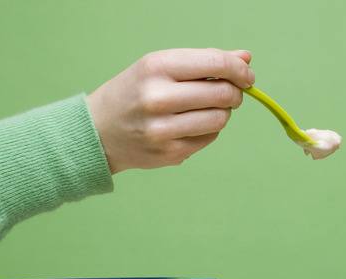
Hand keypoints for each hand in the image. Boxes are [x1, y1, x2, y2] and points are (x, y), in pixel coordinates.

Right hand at [87, 48, 254, 172]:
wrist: (99, 130)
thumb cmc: (135, 92)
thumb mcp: (161, 66)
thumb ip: (205, 61)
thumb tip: (246, 59)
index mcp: (157, 67)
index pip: (215, 64)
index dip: (239, 70)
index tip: (247, 76)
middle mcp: (158, 97)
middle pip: (223, 94)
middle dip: (235, 92)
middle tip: (230, 93)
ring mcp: (163, 128)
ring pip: (220, 119)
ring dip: (223, 112)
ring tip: (208, 108)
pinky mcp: (170, 153)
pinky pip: (210, 138)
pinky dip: (209, 129)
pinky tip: (192, 124)